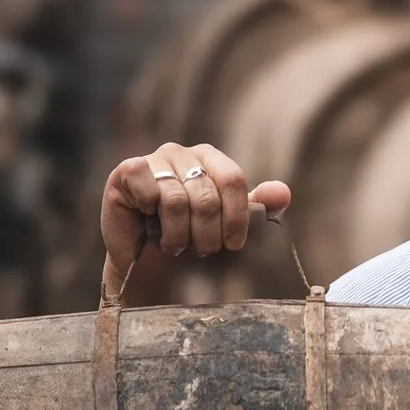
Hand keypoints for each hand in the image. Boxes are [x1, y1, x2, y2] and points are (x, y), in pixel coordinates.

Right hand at [99, 142, 290, 299]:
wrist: (145, 257)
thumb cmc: (187, 235)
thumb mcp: (227, 224)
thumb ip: (256, 207)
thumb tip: (283, 194)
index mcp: (209, 158)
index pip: (234, 180)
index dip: (237, 218)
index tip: (233, 245)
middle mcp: (180, 153)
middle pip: (207, 197)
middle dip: (206, 236)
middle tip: (199, 249)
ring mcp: (152, 160)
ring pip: (177, 202)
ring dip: (178, 236)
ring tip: (174, 244)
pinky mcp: (126, 172)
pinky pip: (147, 191)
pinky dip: (151, 217)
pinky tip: (148, 222)